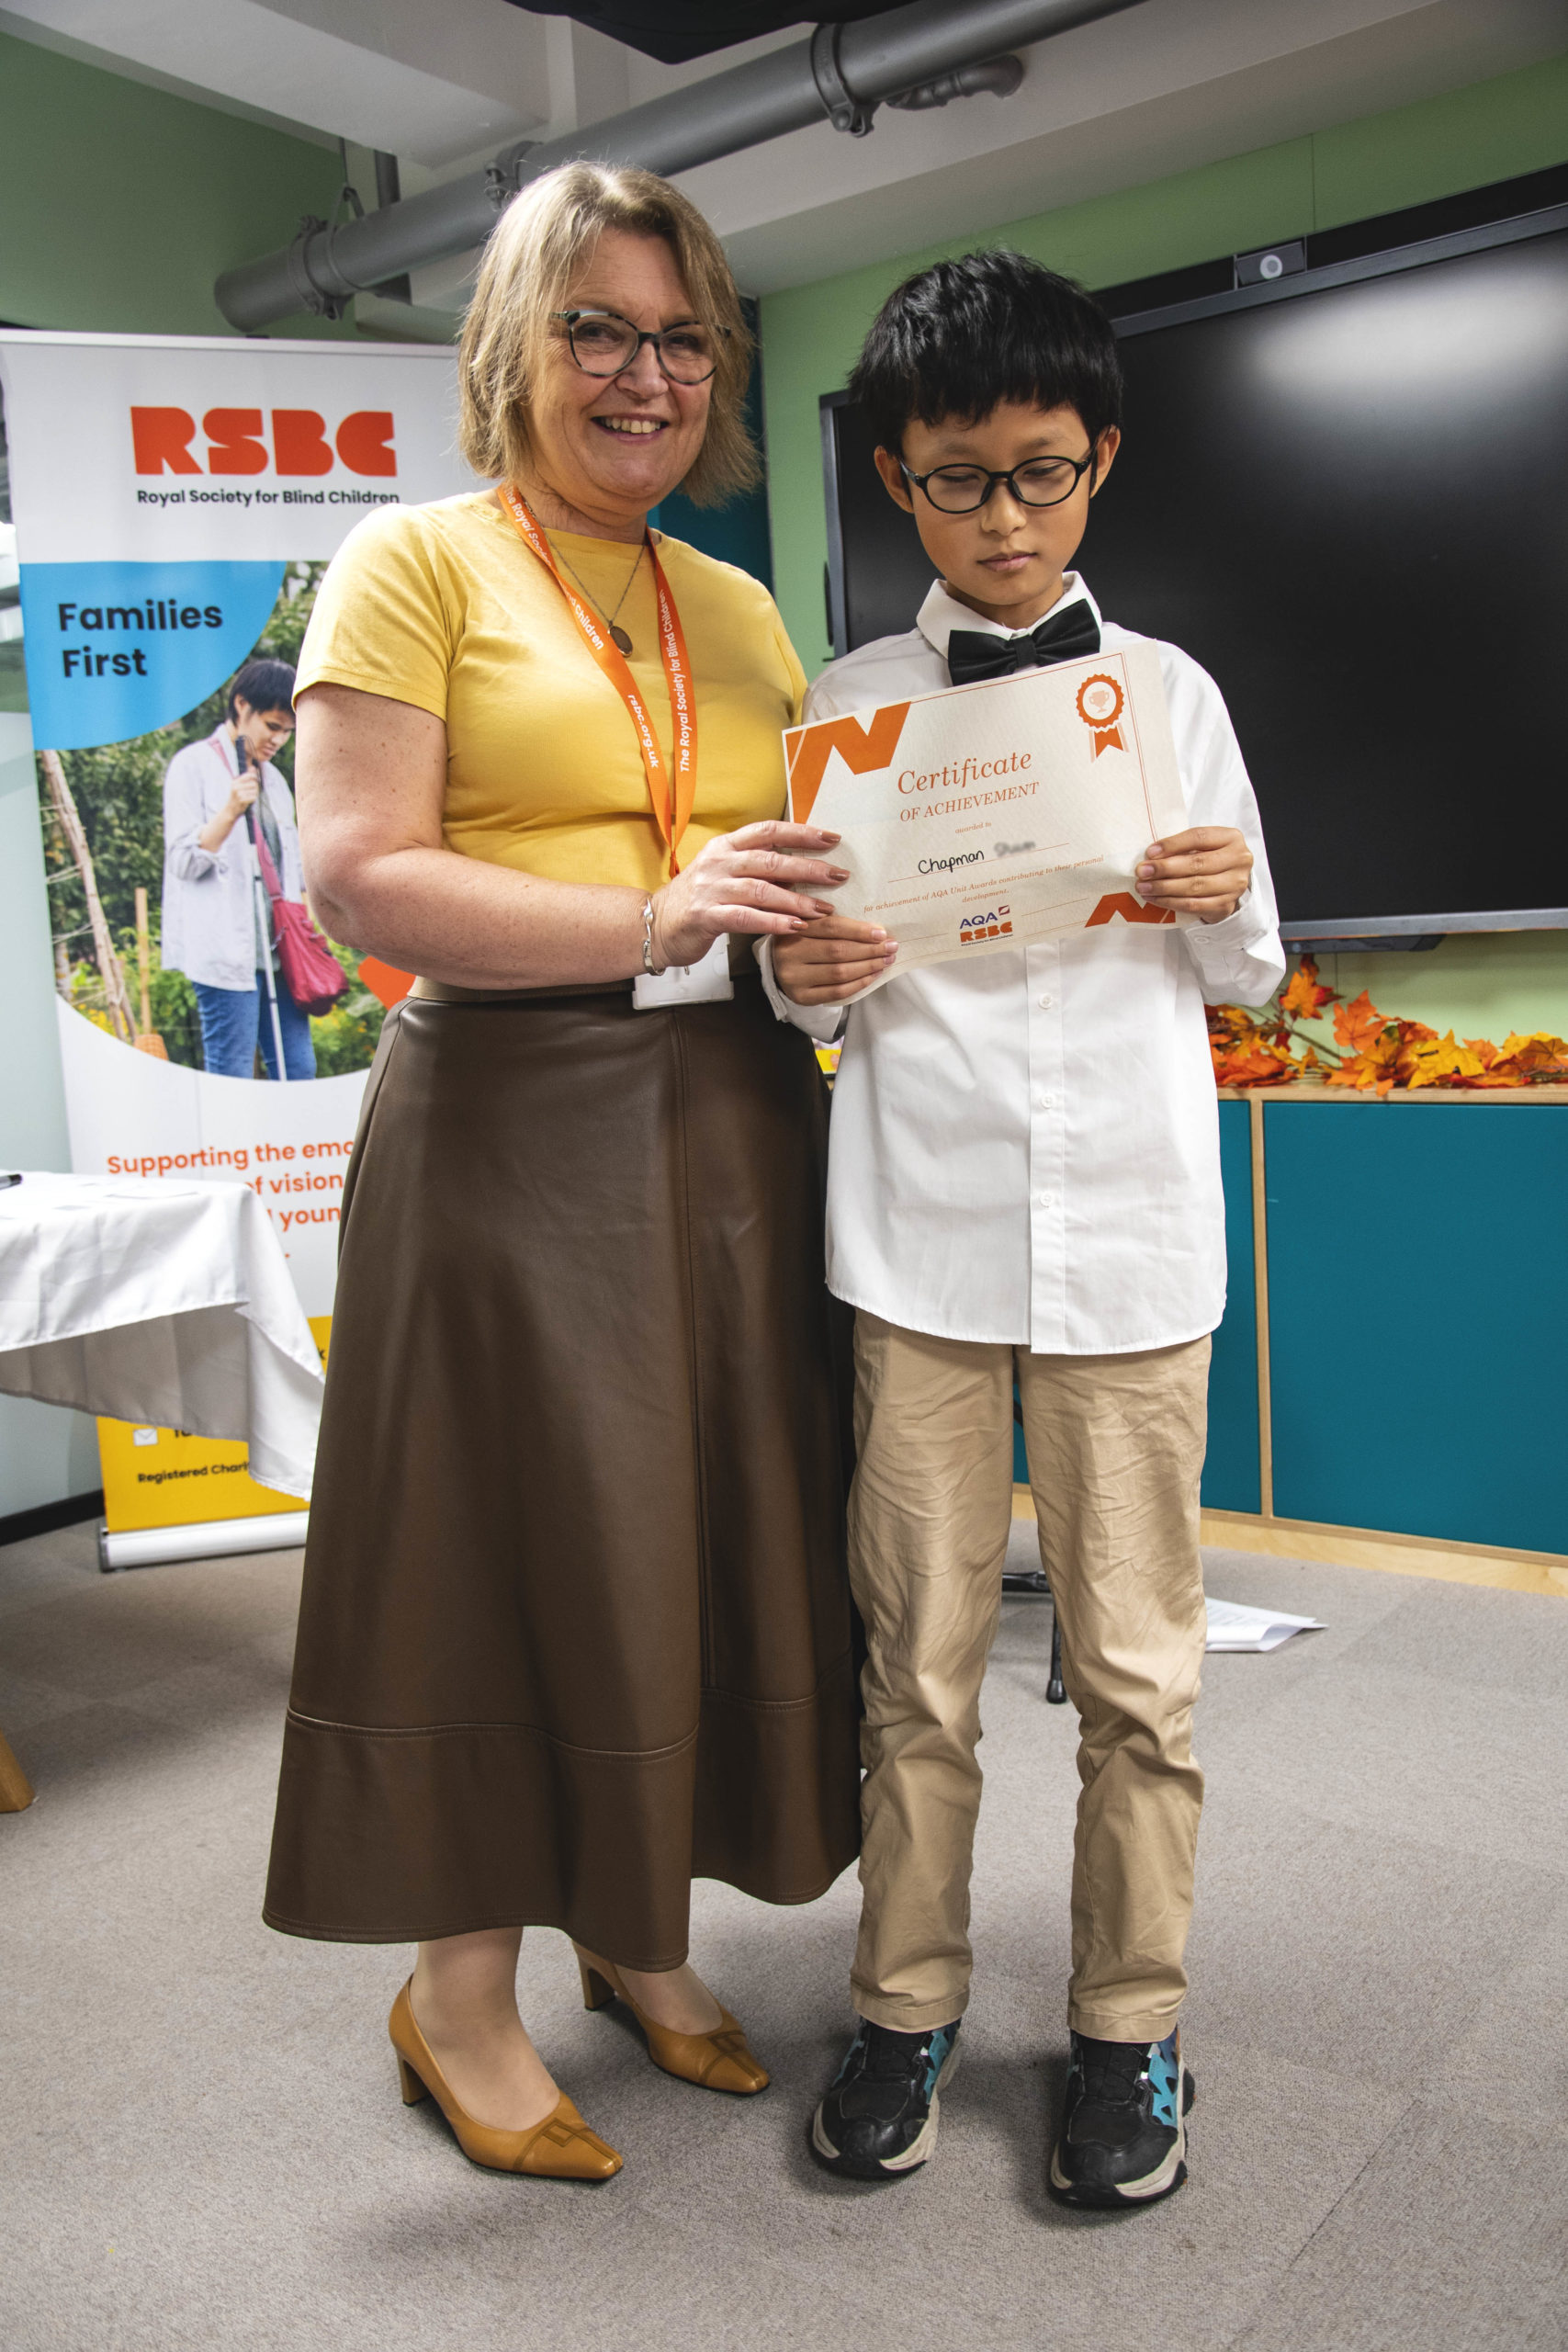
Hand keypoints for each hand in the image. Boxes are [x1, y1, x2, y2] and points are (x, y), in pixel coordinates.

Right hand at [225, 775, 260, 823]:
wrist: (230, 810)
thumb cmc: (236, 797)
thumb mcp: (239, 786)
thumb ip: (247, 777)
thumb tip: (253, 767)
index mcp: (235, 782)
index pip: (250, 775)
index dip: (255, 777)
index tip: (255, 781)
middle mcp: (236, 786)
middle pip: (254, 783)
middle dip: (256, 788)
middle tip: (252, 792)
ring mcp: (239, 793)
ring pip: (255, 791)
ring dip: (255, 794)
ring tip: (249, 796)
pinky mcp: (242, 800)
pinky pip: (254, 797)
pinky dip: (253, 799)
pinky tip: (249, 801)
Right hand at [651, 821, 847, 967]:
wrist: (655, 924)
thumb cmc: (698, 900)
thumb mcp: (726, 875)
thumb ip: (758, 870)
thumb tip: (801, 872)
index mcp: (725, 846)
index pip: (768, 831)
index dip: (801, 833)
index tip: (831, 838)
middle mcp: (718, 862)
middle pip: (771, 860)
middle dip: (808, 868)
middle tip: (838, 876)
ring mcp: (710, 889)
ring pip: (761, 890)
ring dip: (796, 900)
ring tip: (822, 909)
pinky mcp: (705, 916)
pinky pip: (745, 918)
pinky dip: (772, 922)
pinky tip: (794, 927)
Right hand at [773, 914, 896, 1004]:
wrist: (778, 968)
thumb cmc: (801, 942)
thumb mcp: (809, 925)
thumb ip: (831, 921)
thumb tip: (874, 929)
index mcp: (792, 928)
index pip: (831, 927)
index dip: (859, 930)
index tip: (881, 933)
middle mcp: (789, 953)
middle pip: (838, 951)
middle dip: (869, 949)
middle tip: (891, 947)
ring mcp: (794, 977)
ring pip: (840, 972)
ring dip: (868, 966)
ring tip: (886, 960)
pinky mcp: (802, 996)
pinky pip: (837, 991)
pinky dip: (860, 983)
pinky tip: (874, 975)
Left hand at [1137, 826, 1251, 922]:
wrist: (1227, 885)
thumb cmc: (1209, 859)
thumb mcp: (1202, 846)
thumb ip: (1182, 847)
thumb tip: (1150, 856)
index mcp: (1231, 837)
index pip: (1199, 837)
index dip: (1173, 844)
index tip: (1150, 852)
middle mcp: (1239, 860)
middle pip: (1197, 863)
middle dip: (1165, 868)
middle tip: (1142, 871)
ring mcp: (1234, 885)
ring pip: (1194, 886)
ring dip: (1164, 887)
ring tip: (1143, 886)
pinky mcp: (1226, 906)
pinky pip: (1194, 905)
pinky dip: (1171, 902)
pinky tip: (1155, 898)